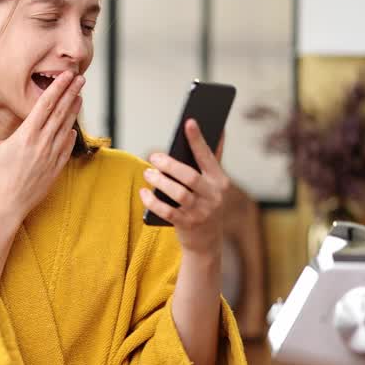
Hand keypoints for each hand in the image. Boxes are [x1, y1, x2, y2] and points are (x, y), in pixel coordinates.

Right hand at [0, 71, 84, 224]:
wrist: (4, 209)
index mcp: (26, 135)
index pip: (46, 104)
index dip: (58, 87)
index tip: (67, 75)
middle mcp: (42, 144)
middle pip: (60, 113)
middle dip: (71, 93)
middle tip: (80, 78)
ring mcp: (51, 157)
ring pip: (65, 128)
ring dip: (73, 112)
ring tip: (80, 97)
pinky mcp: (54, 171)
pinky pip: (66, 149)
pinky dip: (70, 136)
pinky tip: (73, 129)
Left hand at [139, 119, 229, 256]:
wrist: (207, 243)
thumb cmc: (205, 205)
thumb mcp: (213, 185)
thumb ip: (213, 161)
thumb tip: (219, 130)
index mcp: (220, 182)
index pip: (208, 157)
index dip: (198, 140)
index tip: (189, 121)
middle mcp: (213, 197)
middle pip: (190, 176)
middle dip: (170, 165)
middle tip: (153, 157)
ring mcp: (201, 212)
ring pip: (178, 194)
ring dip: (160, 182)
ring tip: (148, 173)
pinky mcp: (187, 225)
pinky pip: (167, 212)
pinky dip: (153, 201)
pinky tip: (144, 192)